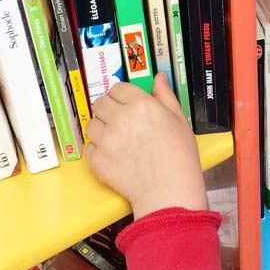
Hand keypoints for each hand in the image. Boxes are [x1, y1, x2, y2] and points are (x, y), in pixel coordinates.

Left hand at [85, 74, 208, 219]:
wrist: (169, 192)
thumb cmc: (179, 158)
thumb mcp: (179, 120)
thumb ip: (165, 95)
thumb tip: (159, 78)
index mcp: (141, 105)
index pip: (118, 88)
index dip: (121, 95)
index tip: (125, 103)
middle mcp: (120, 118)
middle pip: (101, 103)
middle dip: (108, 109)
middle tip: (120, 121)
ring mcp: (106, 139)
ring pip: (91, 124)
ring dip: (101, 128)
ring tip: (117, 140)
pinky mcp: (97, 160)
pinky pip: (89, 147)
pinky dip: (98, 150)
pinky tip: (114, 156)